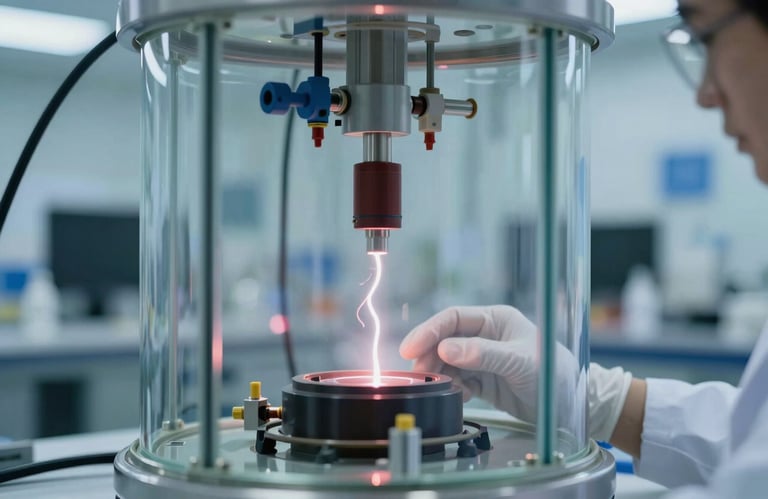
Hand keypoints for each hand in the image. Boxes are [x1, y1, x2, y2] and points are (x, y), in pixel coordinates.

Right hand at [399, 305, 630, 441]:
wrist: (572, 407)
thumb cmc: (554, 374)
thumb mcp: (519, 362)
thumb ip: (483, 354)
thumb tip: (444, 349)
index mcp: (496, 319)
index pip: (453, 319)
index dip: (429, 331)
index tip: (410, 348)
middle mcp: (486, 335)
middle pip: (445, 340)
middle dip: (429, 356)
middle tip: (417, 374)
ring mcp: (483, 358)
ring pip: (447, 362)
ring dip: (438, 374)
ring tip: (436, 388)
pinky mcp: (484, 380)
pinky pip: (457, 380)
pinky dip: (451, 388)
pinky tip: (457, 396)